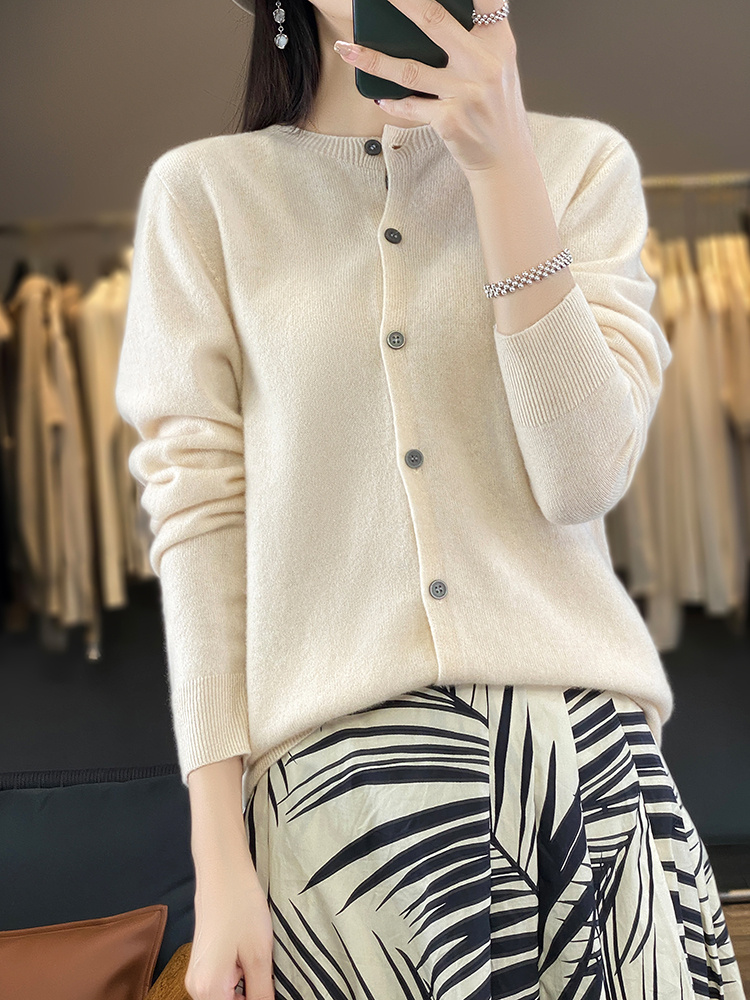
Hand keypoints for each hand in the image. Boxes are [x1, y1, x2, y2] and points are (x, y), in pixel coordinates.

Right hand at [185, 857, 273, 999]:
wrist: (222, 870)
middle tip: (264, 972)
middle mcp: (196, 987)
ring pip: (226, 995)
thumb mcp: (259, 956)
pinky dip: (238, 976)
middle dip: (249, 994)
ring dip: (245, 987)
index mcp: (208, 990)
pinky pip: (221, 983)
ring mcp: (197, 974)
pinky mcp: (202, 962)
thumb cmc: (240, 905)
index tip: (266, 985)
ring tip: (254, 959)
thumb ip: (261, 995)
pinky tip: (248, 954)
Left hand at [333, 0, 529, 174]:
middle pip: (434, 21)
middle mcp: (484, 64)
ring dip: (373, 59)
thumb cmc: (497, 111)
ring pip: (409, 69)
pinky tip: (377, 96)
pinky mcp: (450, 121)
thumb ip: (477, 39)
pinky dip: (391, 101)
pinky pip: (410, 106)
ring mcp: (466, 93)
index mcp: (498, 42)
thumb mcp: (500, 67)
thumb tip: (432, 17)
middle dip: (401, 2)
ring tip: (348, 49)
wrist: (506, 160)